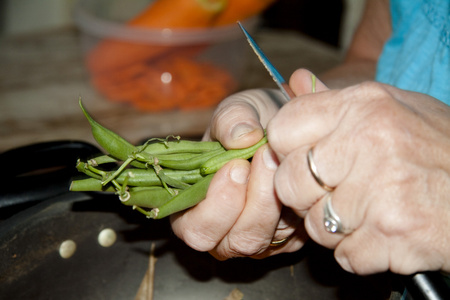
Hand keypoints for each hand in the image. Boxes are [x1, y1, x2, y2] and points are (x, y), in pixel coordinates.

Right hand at [170, 88, 307, 258]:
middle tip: (264, 160)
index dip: (215, 206)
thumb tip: (243, 137)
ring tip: (278, 160)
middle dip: (252, 203)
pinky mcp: (285, 240)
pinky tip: (294, 175)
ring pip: (264, 241)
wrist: (280, 128)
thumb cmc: (248, 123)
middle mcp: (222, 233)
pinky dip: (295, 207)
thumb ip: (231, 120)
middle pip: (234, 242)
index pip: (195, 230)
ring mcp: (254, 239)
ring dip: (274, 201)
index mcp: (193, 209)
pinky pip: (292, 236)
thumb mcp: (235, 110)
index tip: (236, 166)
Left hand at [268, 70, 449, 274]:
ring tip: (367, 212)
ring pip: (314, 226)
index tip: (303, 158)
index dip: (286, 150)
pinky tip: (383, 233)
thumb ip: (334, 101)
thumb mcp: (390, 107)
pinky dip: (360, 252)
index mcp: (362, 106)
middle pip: (288, 182)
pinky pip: (344, 255)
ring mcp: (380, 191)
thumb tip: (293, 81)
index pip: (282, 129)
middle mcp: (368, 142)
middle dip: (304, 196)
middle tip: (334, 192)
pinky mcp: (393, 234)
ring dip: (334, 228)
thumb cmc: (437, 148)